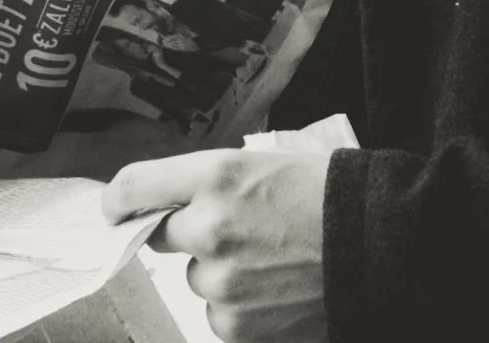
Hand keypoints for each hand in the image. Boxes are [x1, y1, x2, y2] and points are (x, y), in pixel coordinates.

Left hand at [103, 150, 328, 342]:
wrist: (375, 245)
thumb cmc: (321, 196)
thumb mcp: (260, 164)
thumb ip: (208, 183)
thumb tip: (166, 204)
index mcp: (215, 175)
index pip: (136, 186)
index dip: (118, 201)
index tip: (113, 211)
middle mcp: (208, 226)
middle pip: (162, 236)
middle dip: (188, 234)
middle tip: (235, 231)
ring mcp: (220, 280)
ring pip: (195, 278)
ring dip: (219, 273)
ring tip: (270, 262)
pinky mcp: (236, 325)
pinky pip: (217, 314)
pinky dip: (239, 308)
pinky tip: (275, 291)